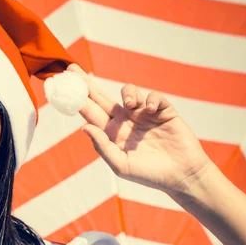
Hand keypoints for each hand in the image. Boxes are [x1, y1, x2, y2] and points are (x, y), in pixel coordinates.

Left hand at [71, 64, 211, 195]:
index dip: (77, 99)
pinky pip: (154, 97)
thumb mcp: (121, 165)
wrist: (181, 176)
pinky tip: (150, 109)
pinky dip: (152, 99)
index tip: (63, 86)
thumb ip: (102, 146)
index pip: (90, 112)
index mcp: (111, 133)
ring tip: (130, 104)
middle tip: (72, 68)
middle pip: (102, 97)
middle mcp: (125, 120)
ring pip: (128, 92)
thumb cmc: (148, 174)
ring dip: (127, 93)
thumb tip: (84, 127)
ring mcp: (143, 114)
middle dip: (88, 83)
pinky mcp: (163, 111)